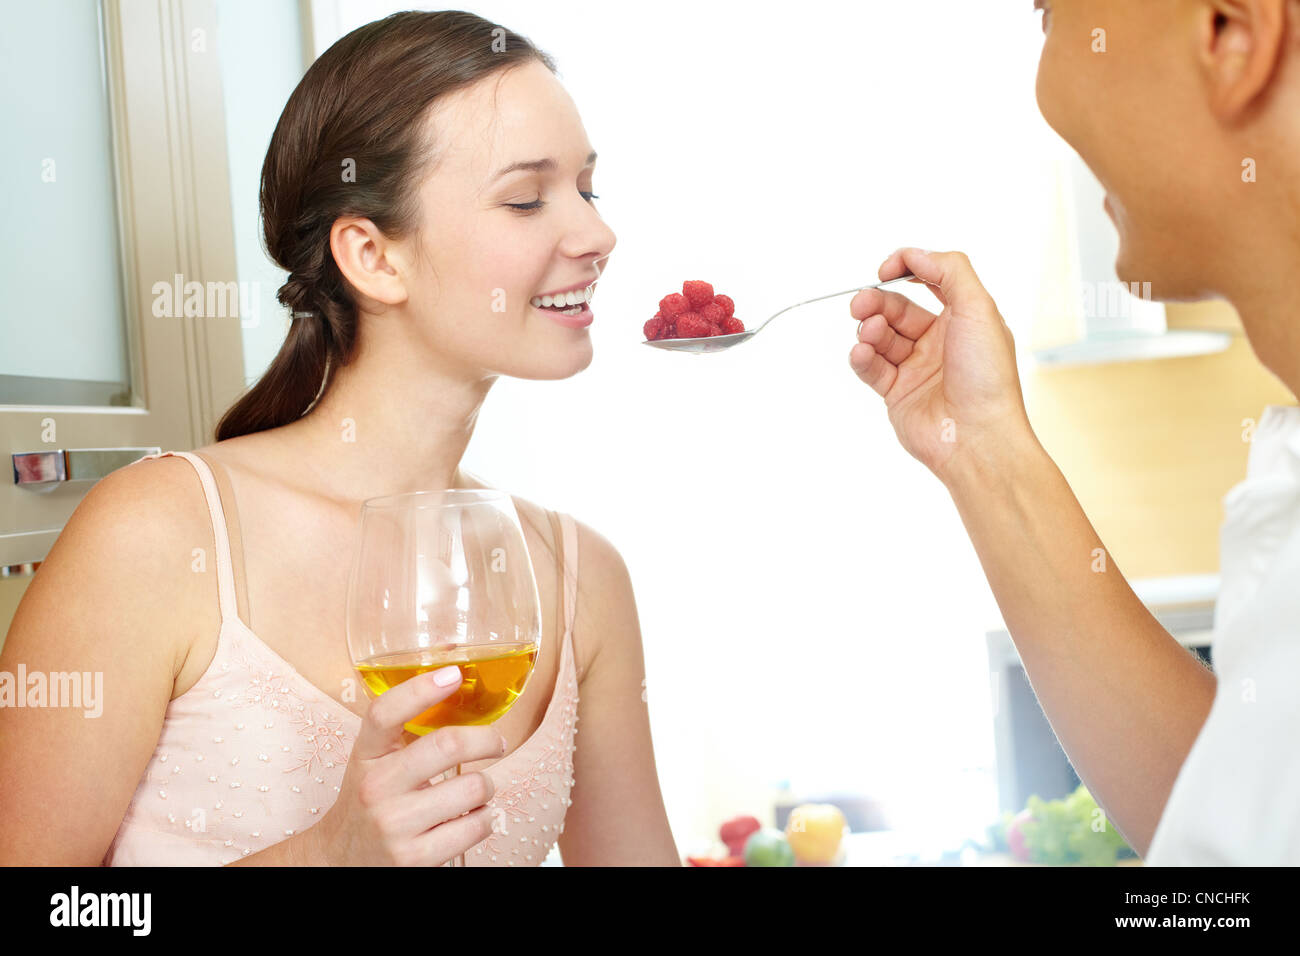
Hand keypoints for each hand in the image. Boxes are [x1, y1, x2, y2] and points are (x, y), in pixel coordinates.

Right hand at [311, 666, 504, 865]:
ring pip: (473, 787)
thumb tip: (455, 671)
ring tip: (478, 789)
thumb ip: (406, 725)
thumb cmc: (371, 797)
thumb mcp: (375, 758)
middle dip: (487, 739)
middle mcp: (374, 788)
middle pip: (447, 745)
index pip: (385, 712)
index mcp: (365, 754)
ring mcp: (393, 825)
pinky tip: (473, 818)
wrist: (339, 859)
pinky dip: (486, 818)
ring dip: (488, 785)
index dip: (421, 688)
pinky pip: (476, 827)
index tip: (454, 674)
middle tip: (497, 743)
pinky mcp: (414, 859)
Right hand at [848, 248, 1033, 482]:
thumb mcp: (979, 309)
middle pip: (896, 308)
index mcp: (963, 318)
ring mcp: (916, 367)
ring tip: (868, 333)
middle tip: (860, 304)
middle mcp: (939, 340)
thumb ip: (949, 271)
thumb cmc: (987, 377)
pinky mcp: (897, 393)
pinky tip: (862, 353)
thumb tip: (915, 254)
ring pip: (880, 336)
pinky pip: (871, 367)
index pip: (928, 280)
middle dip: (876, 301)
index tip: (885, 270)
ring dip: (869, 329)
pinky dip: (862, 357)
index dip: (905, 269)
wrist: (978, 438)